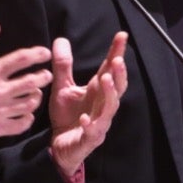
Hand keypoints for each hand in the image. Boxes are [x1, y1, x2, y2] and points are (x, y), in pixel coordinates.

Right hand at [0, 22, 52, 152]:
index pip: (21, 59)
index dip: (37, 54)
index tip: (45, 53)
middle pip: (31, 82)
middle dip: (43, 76)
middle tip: (46, 74)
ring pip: (29, 103)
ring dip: (36, 96)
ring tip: (36, 93)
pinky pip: (21, 124)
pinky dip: (27, 118)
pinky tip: (25, 114)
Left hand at [48, 31, 127, 176]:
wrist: (60, 146)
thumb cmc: (67, 116)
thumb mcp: (62, 87)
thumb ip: (63, 66)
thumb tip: (60, 39)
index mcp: (97, 91)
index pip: (110, 69)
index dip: (117, 53)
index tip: (122, 35)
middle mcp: (102, 105)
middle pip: (117, 88)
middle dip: (119, 75)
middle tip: (117, 60)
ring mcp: (99, 123)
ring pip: (109, 108)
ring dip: (109, 94)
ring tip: (105, 80)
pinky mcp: (90, 138)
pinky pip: (93, 131)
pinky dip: (91, 125)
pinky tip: (85, 118)